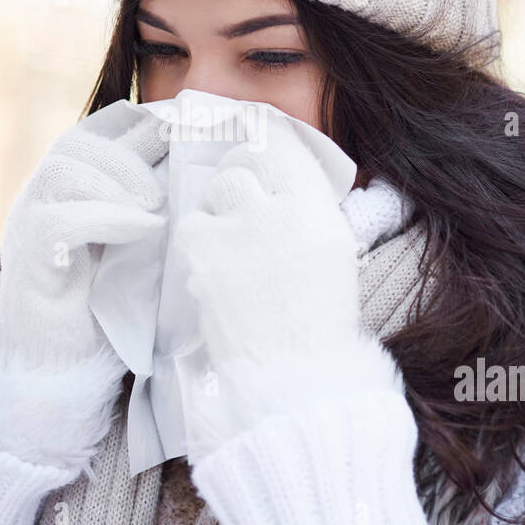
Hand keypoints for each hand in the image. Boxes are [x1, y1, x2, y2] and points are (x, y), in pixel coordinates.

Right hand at [0, 99, 169, 370]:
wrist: (64, 365)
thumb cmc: (110, 302)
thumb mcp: (139, 242)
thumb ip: (156, 205)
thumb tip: (210, 168)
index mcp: (71, 184)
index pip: (99, 128)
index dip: (141, 123)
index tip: (184, 131)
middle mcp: (44, 195)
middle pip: (80, 142)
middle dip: (132, 152)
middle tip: (171, 182)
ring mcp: (29, 223)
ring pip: (65, 170)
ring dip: (118, 181)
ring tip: (157, 207)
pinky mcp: (30, 259)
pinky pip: (60, 220)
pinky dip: (107, 217)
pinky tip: (144, 229)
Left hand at [170, 108, 409, 465]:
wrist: (295, 379)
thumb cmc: (321, 330)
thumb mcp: (334, 259)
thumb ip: (308, 217)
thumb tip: (280, 188)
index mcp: (320, 212)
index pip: (285, 148)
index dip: (266, 145)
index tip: (256, 152)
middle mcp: (282, 209)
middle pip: (247, 164)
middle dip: (239, 178)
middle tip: (236, 200)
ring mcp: (241, 227)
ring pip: (218, 189)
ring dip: (219, 210)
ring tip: (227, 245)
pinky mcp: (206, 252)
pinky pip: (190, 225)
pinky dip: (197, 242)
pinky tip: (210, 267)